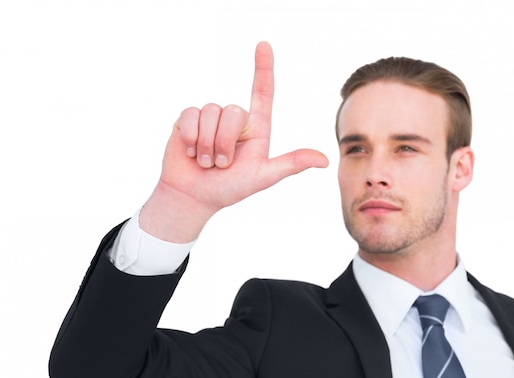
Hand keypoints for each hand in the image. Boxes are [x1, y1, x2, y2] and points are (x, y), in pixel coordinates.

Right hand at [140, 42, 328, 241]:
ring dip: (206, 144)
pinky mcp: (188, 120)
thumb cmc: (229, 189)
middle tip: (221, 164)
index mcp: (256, 129)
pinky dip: (190, 137)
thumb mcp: (263, 177)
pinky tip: (189, 151)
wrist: (193, 197)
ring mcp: (210, 118)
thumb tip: (326, 160)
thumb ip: (291, 164)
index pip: (262, 93)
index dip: (263, 68)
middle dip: (224, 143)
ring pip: (210, 112)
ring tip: (205, 161)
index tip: (263, 45)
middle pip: (232, 110)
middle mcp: (234, 120)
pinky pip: (190, 114)